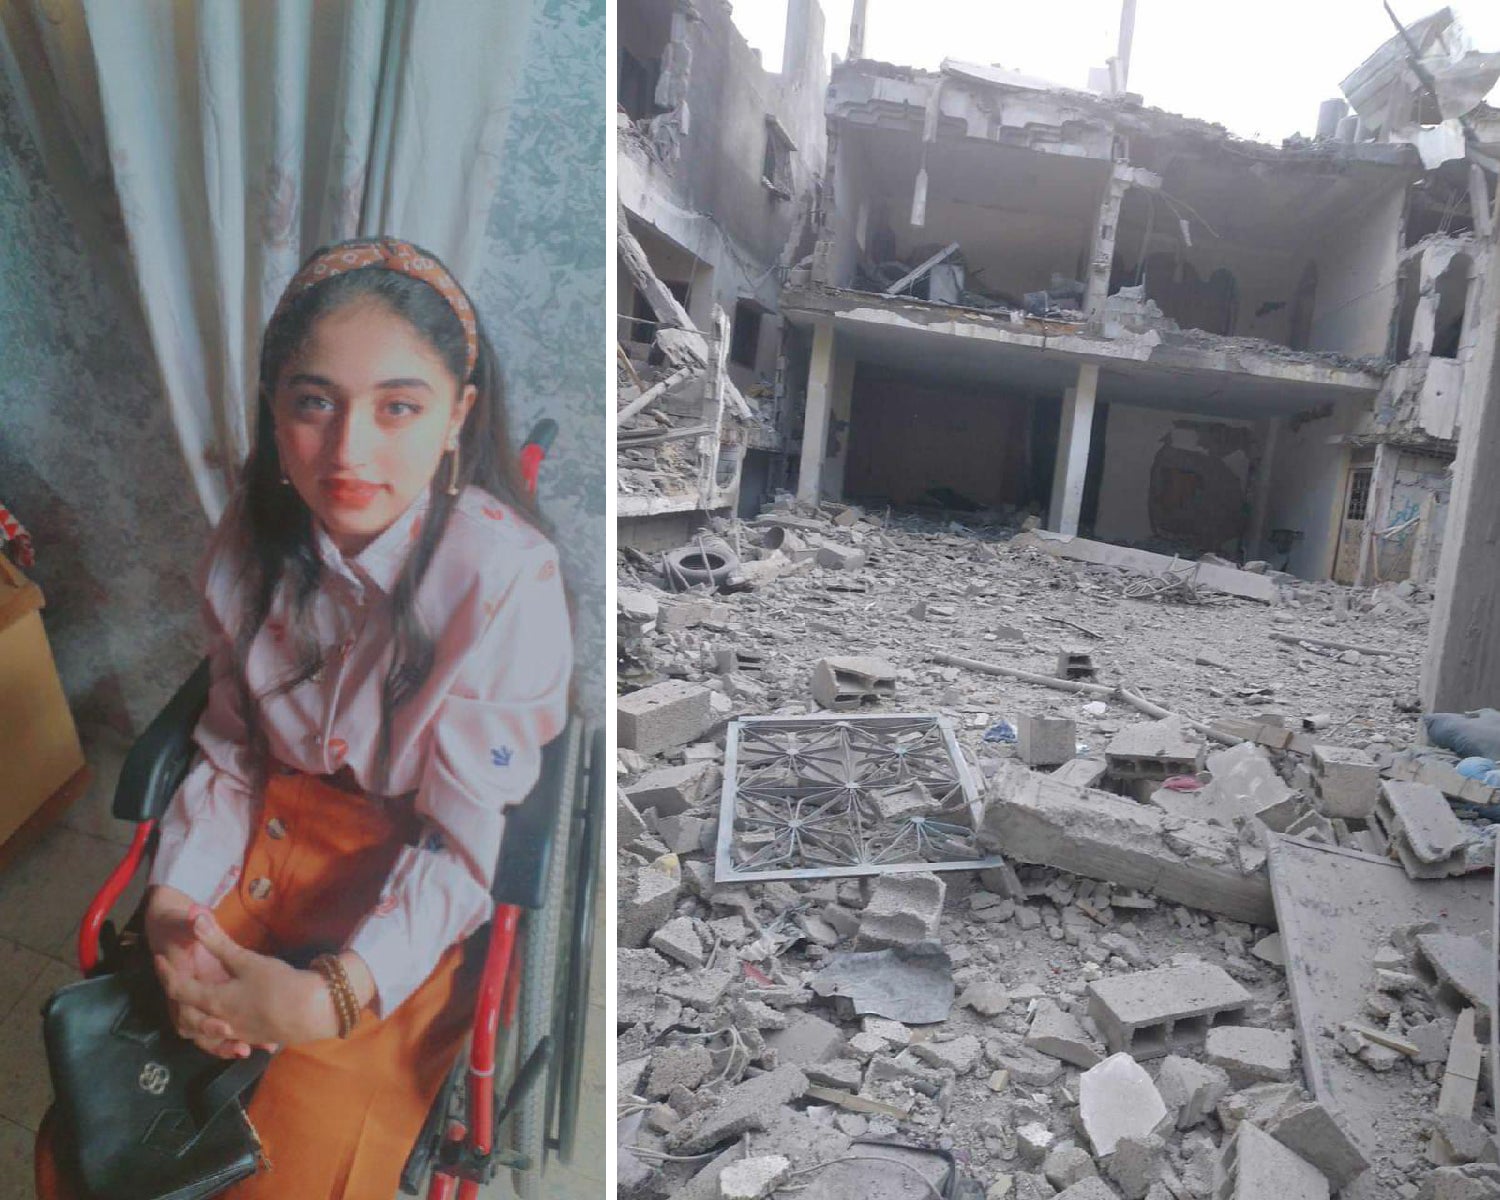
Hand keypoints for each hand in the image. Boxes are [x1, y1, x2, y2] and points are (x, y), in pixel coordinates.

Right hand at [143, 887, 248, 1058]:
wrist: (166, 928)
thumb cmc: (175, 925)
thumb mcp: (182, 922)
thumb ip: (190, 923)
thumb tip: (196, 916)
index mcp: (182, 980)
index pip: (189, 1011)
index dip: (204, 1021)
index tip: (226, 1027)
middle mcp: (187, 996)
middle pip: (199, 1028)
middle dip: (218, 1040)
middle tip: (242, 1047)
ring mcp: (198, 1001)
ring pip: (208, 1033)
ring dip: (227, 1044)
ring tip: (252, 1050)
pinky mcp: (211, 1002)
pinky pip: (221, 1026)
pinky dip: (238, 1036)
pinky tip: (263, 1043)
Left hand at [156, 910, 337, 1048]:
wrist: (311, 1012)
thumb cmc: (277, 984)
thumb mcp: (246, 960)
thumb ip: (218, 941)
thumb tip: (194, 914)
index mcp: (213, 1001)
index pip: (178, 989)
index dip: (166, 973)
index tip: (160, 958)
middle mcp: (219, 1022)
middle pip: (186, 1017)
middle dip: (179, 1000)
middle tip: (179, 981)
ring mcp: (237, 1033)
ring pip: (206, 1032)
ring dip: (199, 1020)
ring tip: (201, 1004)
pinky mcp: (255, 1038)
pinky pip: (229, 1038)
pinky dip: (223, 1030)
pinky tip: (234, 1022)